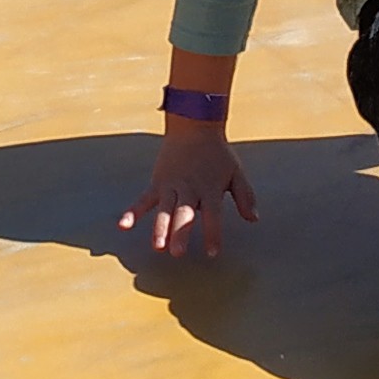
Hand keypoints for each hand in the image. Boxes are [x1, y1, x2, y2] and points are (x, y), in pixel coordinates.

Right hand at [120, 129, 257, 258]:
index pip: (212, 216)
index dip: (212, 234)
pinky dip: (133, 212)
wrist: (194, 125)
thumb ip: (245, 196)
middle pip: (184, 214)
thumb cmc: (217, 153)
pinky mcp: (157, 182)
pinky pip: (144, 199)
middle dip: (180, 233)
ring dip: (160, 228)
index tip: (211, 253)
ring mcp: (171, 186)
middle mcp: (189, 189)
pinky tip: (124, 225)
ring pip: (164, 210)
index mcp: (210, 189)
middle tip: (177, 253)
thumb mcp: (236, 172)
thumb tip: (254, 219)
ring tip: (157, 246)